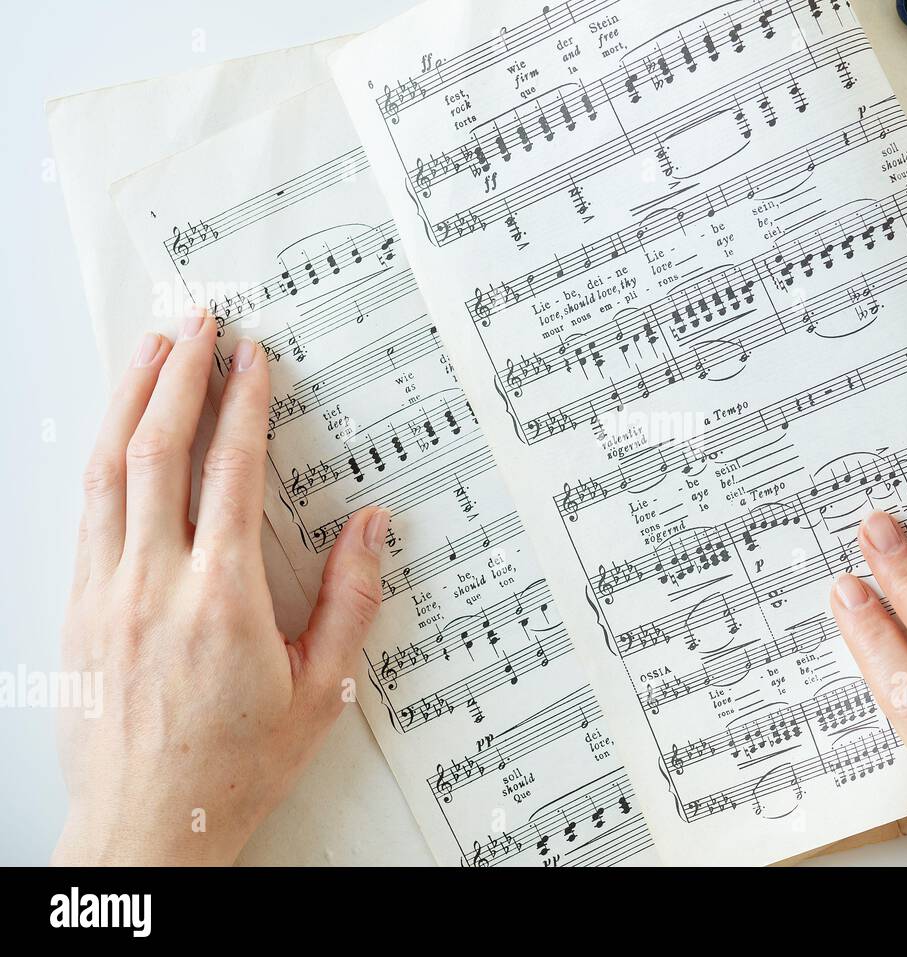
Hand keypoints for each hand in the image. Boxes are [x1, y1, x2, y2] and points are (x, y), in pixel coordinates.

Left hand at [54, 307, 388, 865]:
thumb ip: (350, 603)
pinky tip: (118, 433)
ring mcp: (103, 593)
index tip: (252, 357)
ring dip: (130, 400)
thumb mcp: (320, 692)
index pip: (230, 474)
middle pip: (158, 451)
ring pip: (108, 470)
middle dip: (179, 375)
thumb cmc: (235, 766)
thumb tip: (371, 527)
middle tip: (199, 323)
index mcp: (223, 602)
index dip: (242, 403)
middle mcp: (154, 585)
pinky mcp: (75, 609)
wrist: (146, 826)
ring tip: (151, 350)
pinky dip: (104, 455)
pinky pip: (86, 510)